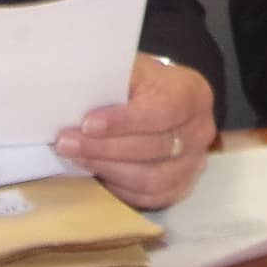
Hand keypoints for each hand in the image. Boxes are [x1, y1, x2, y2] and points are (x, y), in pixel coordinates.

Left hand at [55, 56, 215, 208]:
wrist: (162, 101)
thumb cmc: (142, 84)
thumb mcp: (132, 68)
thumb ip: (112, 79)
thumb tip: (76, 96)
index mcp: (192, 93)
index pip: (161, 112)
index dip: (124, 121)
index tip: (87, 124)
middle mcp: (200, 130)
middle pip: (154, 148)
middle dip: (105, 148)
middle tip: (66, 143)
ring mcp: (194, 163)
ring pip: (151, 179)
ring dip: (108, 170)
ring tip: (77, 158)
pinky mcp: (180, 187)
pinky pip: (149, 198)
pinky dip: (119, 188)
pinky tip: (96, 174)